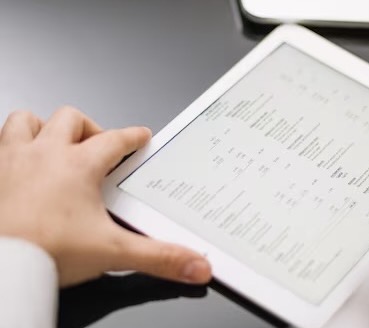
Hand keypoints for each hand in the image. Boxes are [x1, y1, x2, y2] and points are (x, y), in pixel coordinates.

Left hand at [0, 107, 211, 286]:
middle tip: (98, 146)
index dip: (133, 136)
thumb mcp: (112, 253)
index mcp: (78, 166)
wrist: (0, 266)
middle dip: (90, 128)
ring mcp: (11, 161)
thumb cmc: (42, 252)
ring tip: (54, 144)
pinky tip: (18, 165)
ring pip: (26, 121)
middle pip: (72, 119)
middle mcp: (44, 155)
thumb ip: (158, 257)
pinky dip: (10, 148)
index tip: (140, 135)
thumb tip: (195, 265)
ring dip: (43, 127)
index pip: (115, 139)